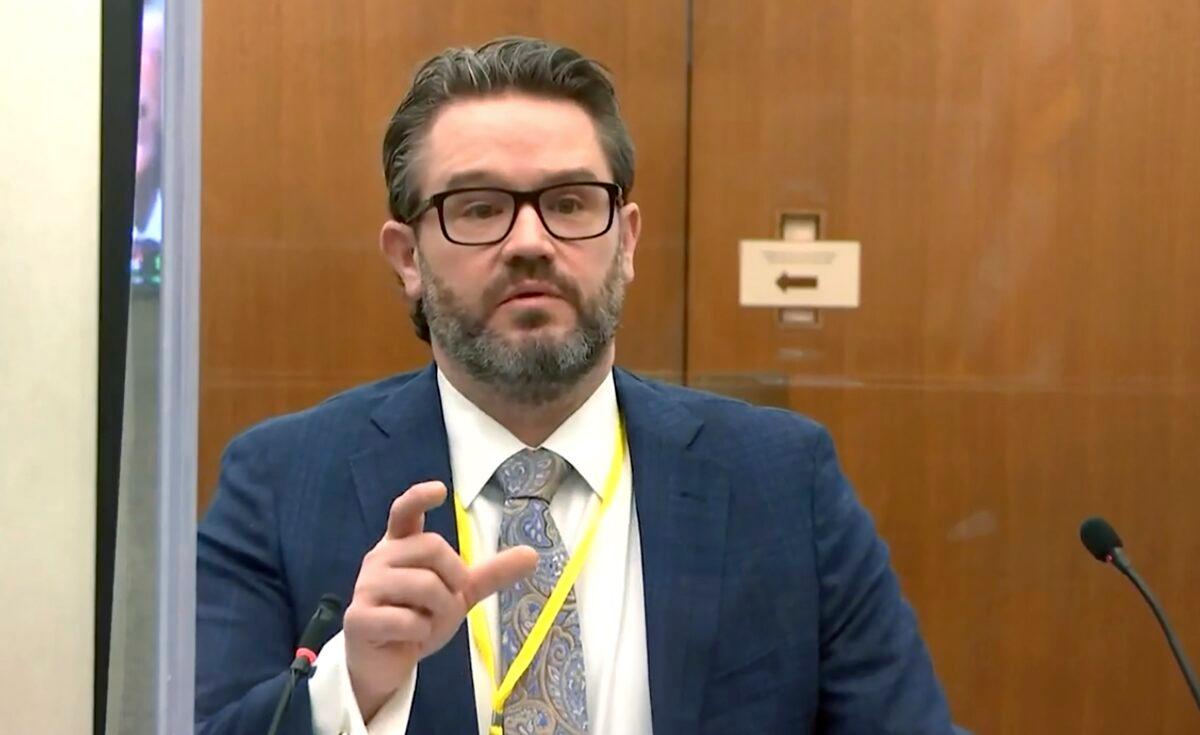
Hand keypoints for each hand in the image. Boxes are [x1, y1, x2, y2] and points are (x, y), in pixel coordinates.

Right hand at [343, 481, 537, 721]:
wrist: (385, 663)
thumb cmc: (418, 618)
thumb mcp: (459, 593)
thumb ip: (490, 573)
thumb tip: (533, 554)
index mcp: (400, 546)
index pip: (404, 511)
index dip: (419, 497)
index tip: (439, 490)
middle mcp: (379, 558)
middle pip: (434, 547)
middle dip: (453, 580)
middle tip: (444, 604)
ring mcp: (365, 586)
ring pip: (424, 585)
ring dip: (439, 612)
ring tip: (425, 623)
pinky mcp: (358, 617)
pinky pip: (407, 620)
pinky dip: (419, 633)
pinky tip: (407, 638)